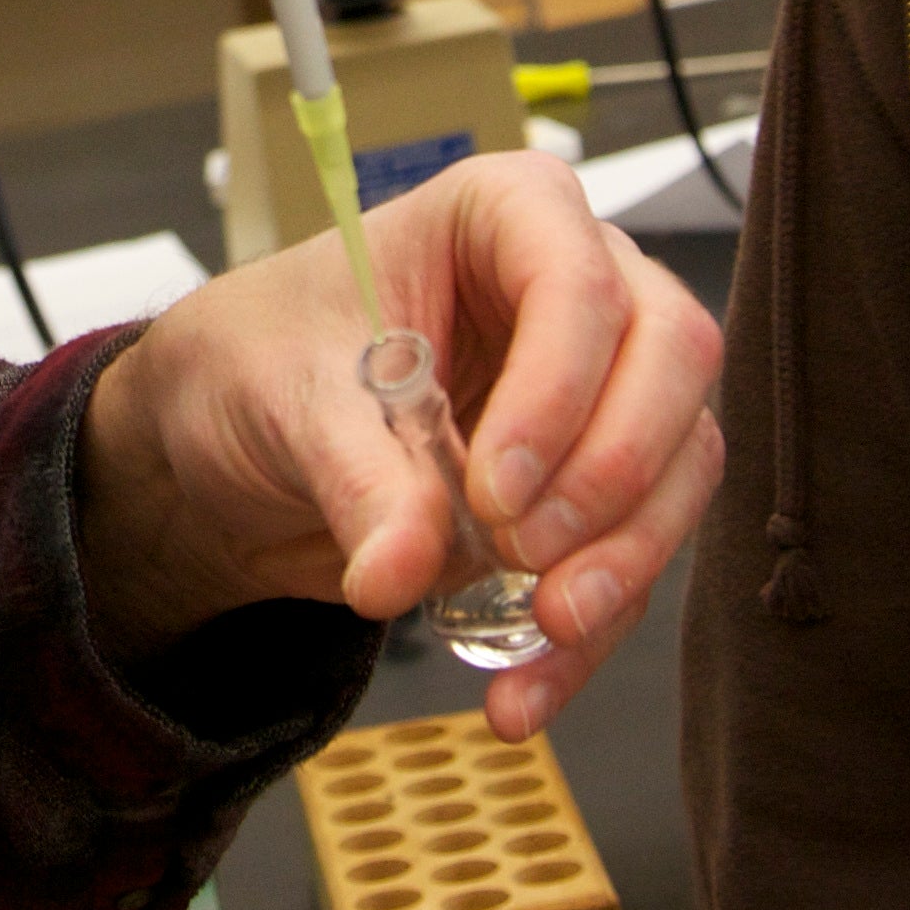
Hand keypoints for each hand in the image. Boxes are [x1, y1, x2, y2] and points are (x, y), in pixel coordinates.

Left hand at [76, 153, 728, 743]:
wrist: (228, 443)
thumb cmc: (258, 361)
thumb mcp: (286, 401)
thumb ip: (357, 479)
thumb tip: (399, 570)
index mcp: (504, 215)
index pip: (581, 281)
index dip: (559, 389)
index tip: (495, 489)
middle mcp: (581, 289)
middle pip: (671, 362)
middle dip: (614, 475)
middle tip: (526, 554)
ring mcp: (601, 392)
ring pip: (680, 464)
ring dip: (625, 562)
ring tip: (546, 629)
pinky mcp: (591, 492)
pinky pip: (629, 561)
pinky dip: (586, 637)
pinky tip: (521, 694)